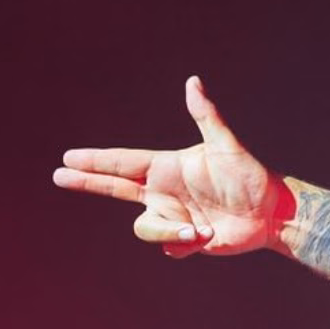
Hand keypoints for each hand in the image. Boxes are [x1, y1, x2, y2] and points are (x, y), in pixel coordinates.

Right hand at [53, 75, 289, 258]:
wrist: (270, 212)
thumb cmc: (250, 176)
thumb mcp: (226, 146)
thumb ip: (207, 117)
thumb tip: (193, 83)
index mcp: (166, 168)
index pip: (123, 163)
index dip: (96, 161)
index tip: (69, 157)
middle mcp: (164, 192)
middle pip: (115, 188)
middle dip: (88, 182)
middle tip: (59, 176)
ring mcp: (173, 216)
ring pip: (144, 227)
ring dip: (166, 230)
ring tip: (197, 230)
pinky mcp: (186, 239)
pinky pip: (170, 246)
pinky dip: (184, 243)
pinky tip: (206, 236)